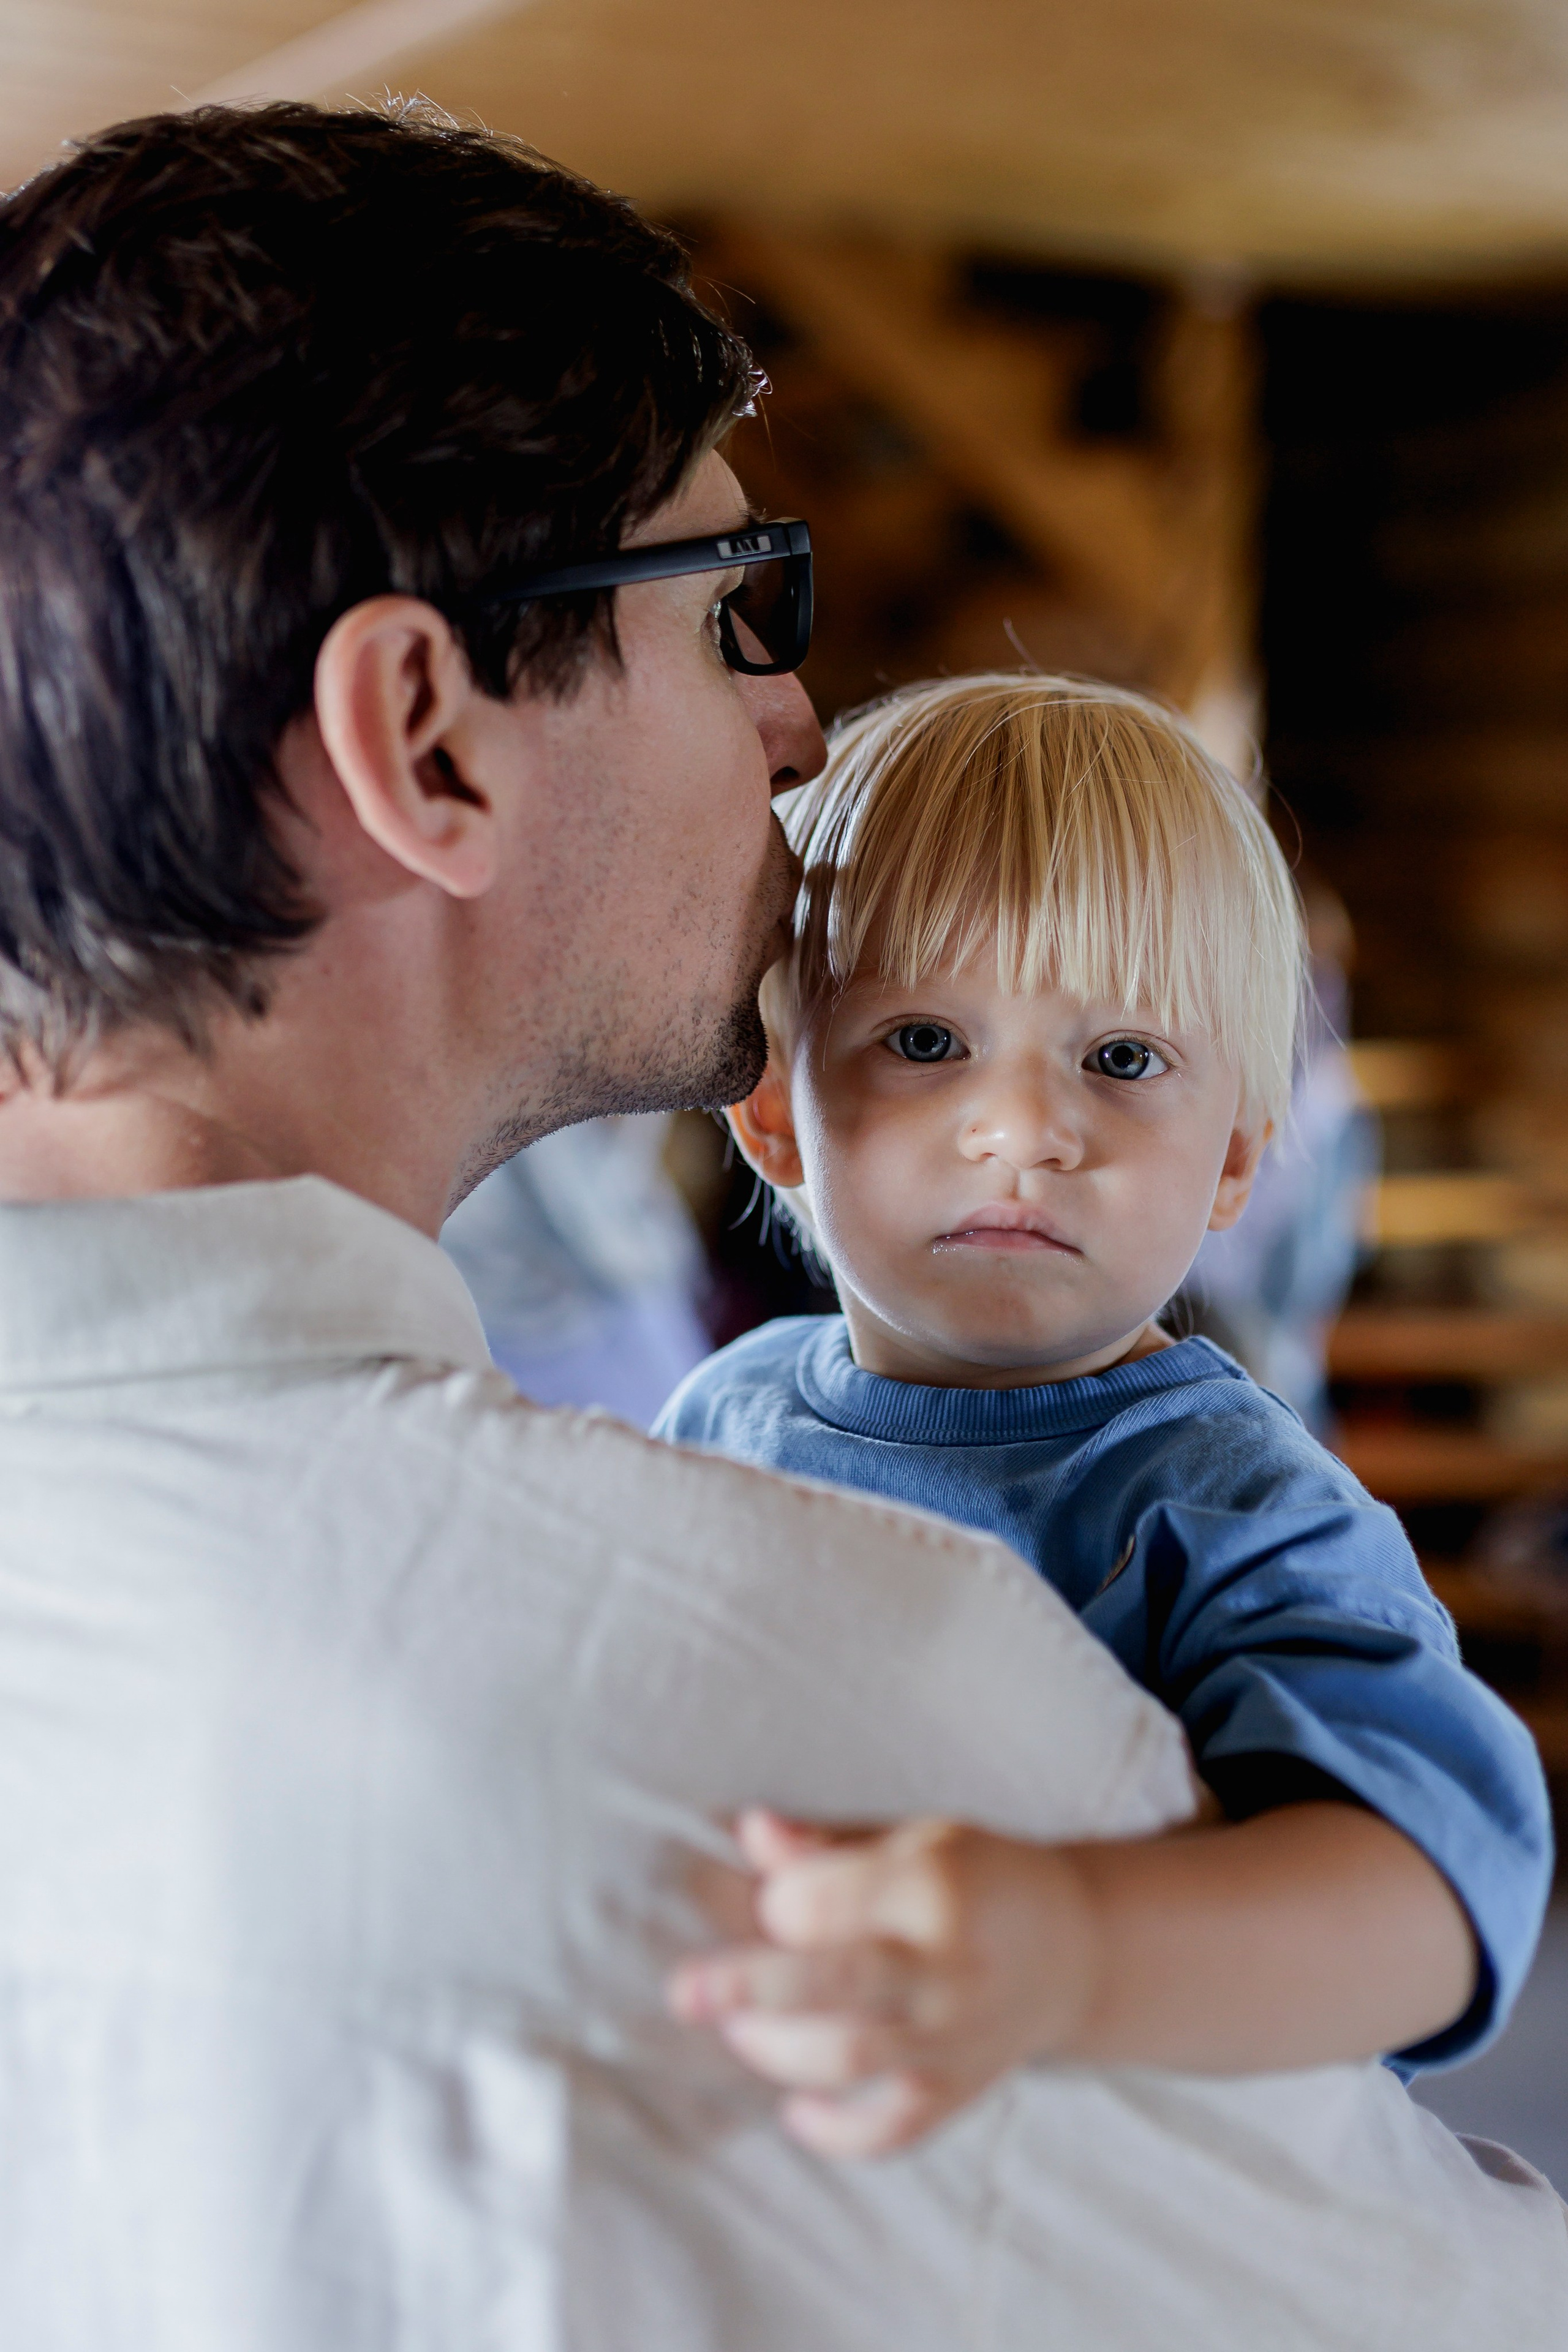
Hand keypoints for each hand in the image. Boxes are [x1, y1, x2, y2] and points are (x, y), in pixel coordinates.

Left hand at [667, 1809, 1098, 2157]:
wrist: (1073, 1948)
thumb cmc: (972, 1876)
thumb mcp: (914, 1837)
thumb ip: (828, 1840)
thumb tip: (751, 1830)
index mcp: (933, 1884)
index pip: (826, 1901)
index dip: (783, 1901)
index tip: (775, 1899)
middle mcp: (945, 1965)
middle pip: (835, 1983)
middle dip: (751, 1989)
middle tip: (685, 1992)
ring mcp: (953, 2036)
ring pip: (849, 2057)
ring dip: (778, 2050)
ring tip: (739, 2033)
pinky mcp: (957, 2091)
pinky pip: (891, 2129)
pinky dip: (838, 2133)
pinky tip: (796, 2112)